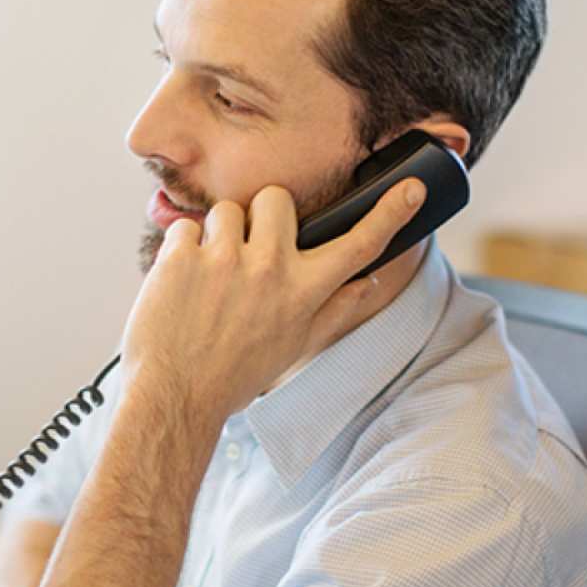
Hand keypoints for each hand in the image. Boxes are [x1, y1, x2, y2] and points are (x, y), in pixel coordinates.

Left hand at [120, 177, 426, 421]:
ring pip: (227, 210)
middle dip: (260, 218)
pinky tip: (180, 286)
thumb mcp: (294, 347)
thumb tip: (369, 282)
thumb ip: (334, 309)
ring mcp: (224, 260)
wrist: (174, 398)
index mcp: (304, 293)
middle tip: (246, 254)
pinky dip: (180, 252)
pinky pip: (184, 228)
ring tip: (209, 277)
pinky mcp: (181, 258)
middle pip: (277, 198)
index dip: (389, 214)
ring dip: (217, 236)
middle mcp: (270, 269)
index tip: (412, 188)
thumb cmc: (234, 375)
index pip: (358, 245)